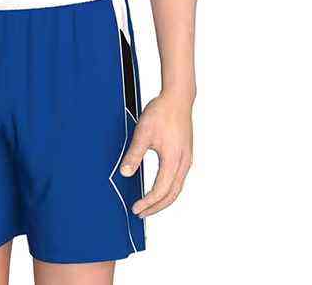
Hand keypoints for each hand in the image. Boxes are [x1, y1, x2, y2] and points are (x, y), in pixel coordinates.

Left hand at [120, 92, 192, 216]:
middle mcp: (183, 163)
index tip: (136, 208)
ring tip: (149, 205)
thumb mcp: (143, 133)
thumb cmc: (161, 112)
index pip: (160, 190)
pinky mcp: (186, 154)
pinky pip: (179, 179)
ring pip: (177, 188)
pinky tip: (160, 187)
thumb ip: (134, 154)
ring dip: (163, 199)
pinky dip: (169, 189)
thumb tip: (125, 173)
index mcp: (173, 160)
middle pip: (172, 195)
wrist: (177, 98)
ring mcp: (186, 159)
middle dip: (156, 207)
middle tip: (141, 213)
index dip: (148, 202)